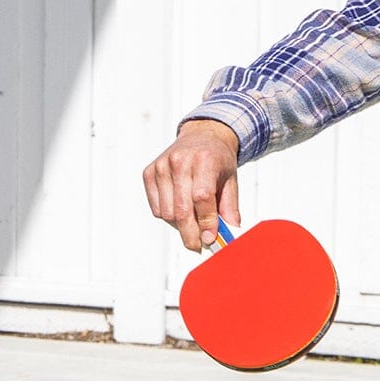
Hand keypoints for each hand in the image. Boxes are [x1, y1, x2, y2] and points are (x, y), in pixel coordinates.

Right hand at [143, 117, 243, 252]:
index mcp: (204, 160)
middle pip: (181, 209)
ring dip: (179, 224)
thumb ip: (229, 208)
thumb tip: (228, 235)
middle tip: (197, 245)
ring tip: (191, 221)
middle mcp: (180, 161)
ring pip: (167, 213)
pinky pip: (156, 208)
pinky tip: (179, 208)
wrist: (201, 135)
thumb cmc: (216, 159)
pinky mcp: (149, 173)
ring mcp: (162, 167)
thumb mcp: (230, 180)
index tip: (209, 238)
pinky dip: (167, 215)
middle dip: (190, 233)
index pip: (202, 198)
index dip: (205, 222)